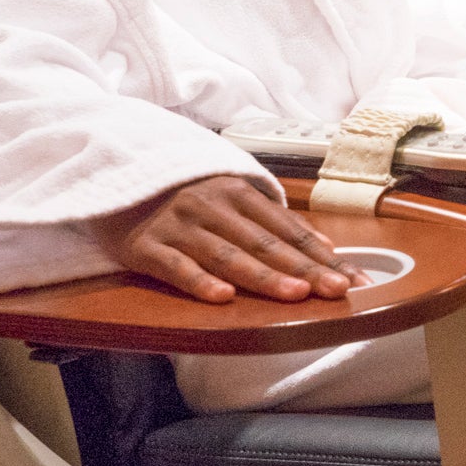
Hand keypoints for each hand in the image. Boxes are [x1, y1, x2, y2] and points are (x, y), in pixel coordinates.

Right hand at [97, 175, 348, 304]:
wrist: (111, 167)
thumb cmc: (181, 190)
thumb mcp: (229, 195)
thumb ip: (273, 219)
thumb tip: (323, 247)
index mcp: (237, 193)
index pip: (288, 230)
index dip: (322, 256)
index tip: (354, 278)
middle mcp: (211, 207)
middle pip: (265, 243)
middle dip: (304, 268)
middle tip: (337, 290)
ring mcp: (177, 226)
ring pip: (227, 255)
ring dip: (263, 276)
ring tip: (295, 294)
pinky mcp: (143, 246)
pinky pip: (174, 267)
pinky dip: (199, 281)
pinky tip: (222, 297)